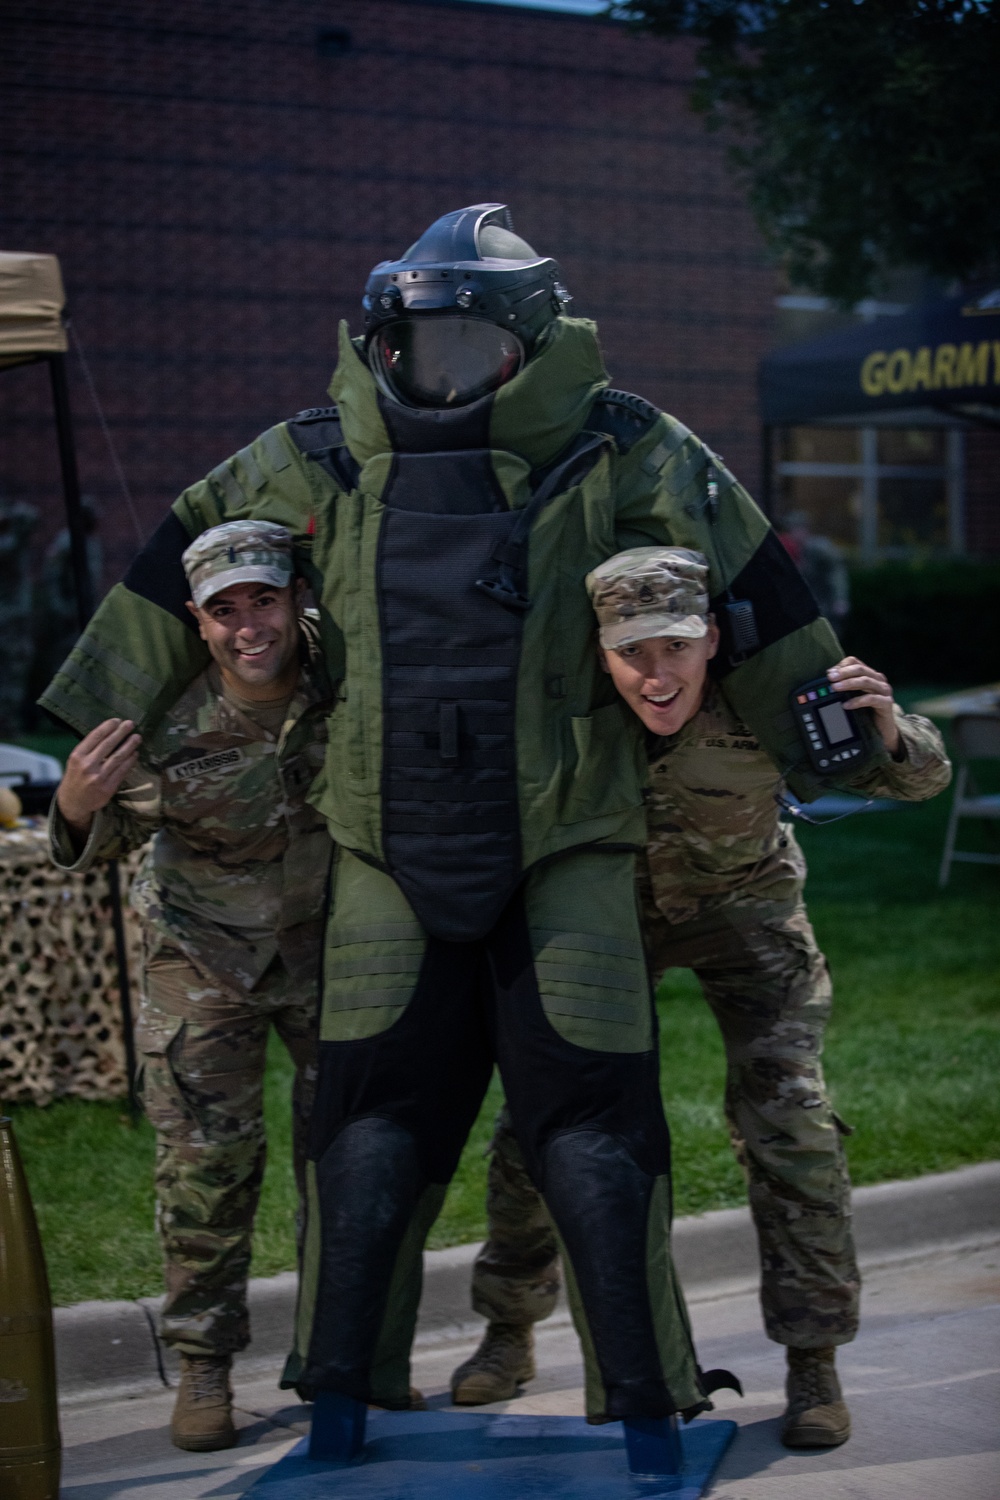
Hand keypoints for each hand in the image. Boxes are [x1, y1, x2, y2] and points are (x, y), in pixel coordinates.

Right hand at [56, 718, 141, 838]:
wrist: (72, 802)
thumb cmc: (76, 777)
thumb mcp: (76, 761)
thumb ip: (89, 749)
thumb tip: (110, 733)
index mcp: (77, 756)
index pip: (95, 737)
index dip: (107, 727)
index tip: (117, 720)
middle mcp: (87, 765)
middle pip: (108, 745)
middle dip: (121, 732)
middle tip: (130, 724)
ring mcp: (98, 777)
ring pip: (117, 757)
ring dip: (129, 746)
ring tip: (137, 737)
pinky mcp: (108, 788)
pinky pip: (122, 771)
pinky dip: (130, 761)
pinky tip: (135, 754)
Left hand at [827, 657, 899, 754]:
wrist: (882, 729)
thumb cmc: (866, 710)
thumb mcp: (853, 696)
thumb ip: (844, 686)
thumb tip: (826, 680)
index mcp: (870, 674)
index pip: (855, 662)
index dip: (841, 666)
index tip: (829, 673)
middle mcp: (878, 679)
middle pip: (860, 669)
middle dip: (843, 673)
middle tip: (830, 678)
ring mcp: (884, 690)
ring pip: (866, 681)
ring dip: (849, 683)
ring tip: (835, 688)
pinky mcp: (887, 703)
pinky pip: (871, 699)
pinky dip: (857, 701)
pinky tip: (846, 705)